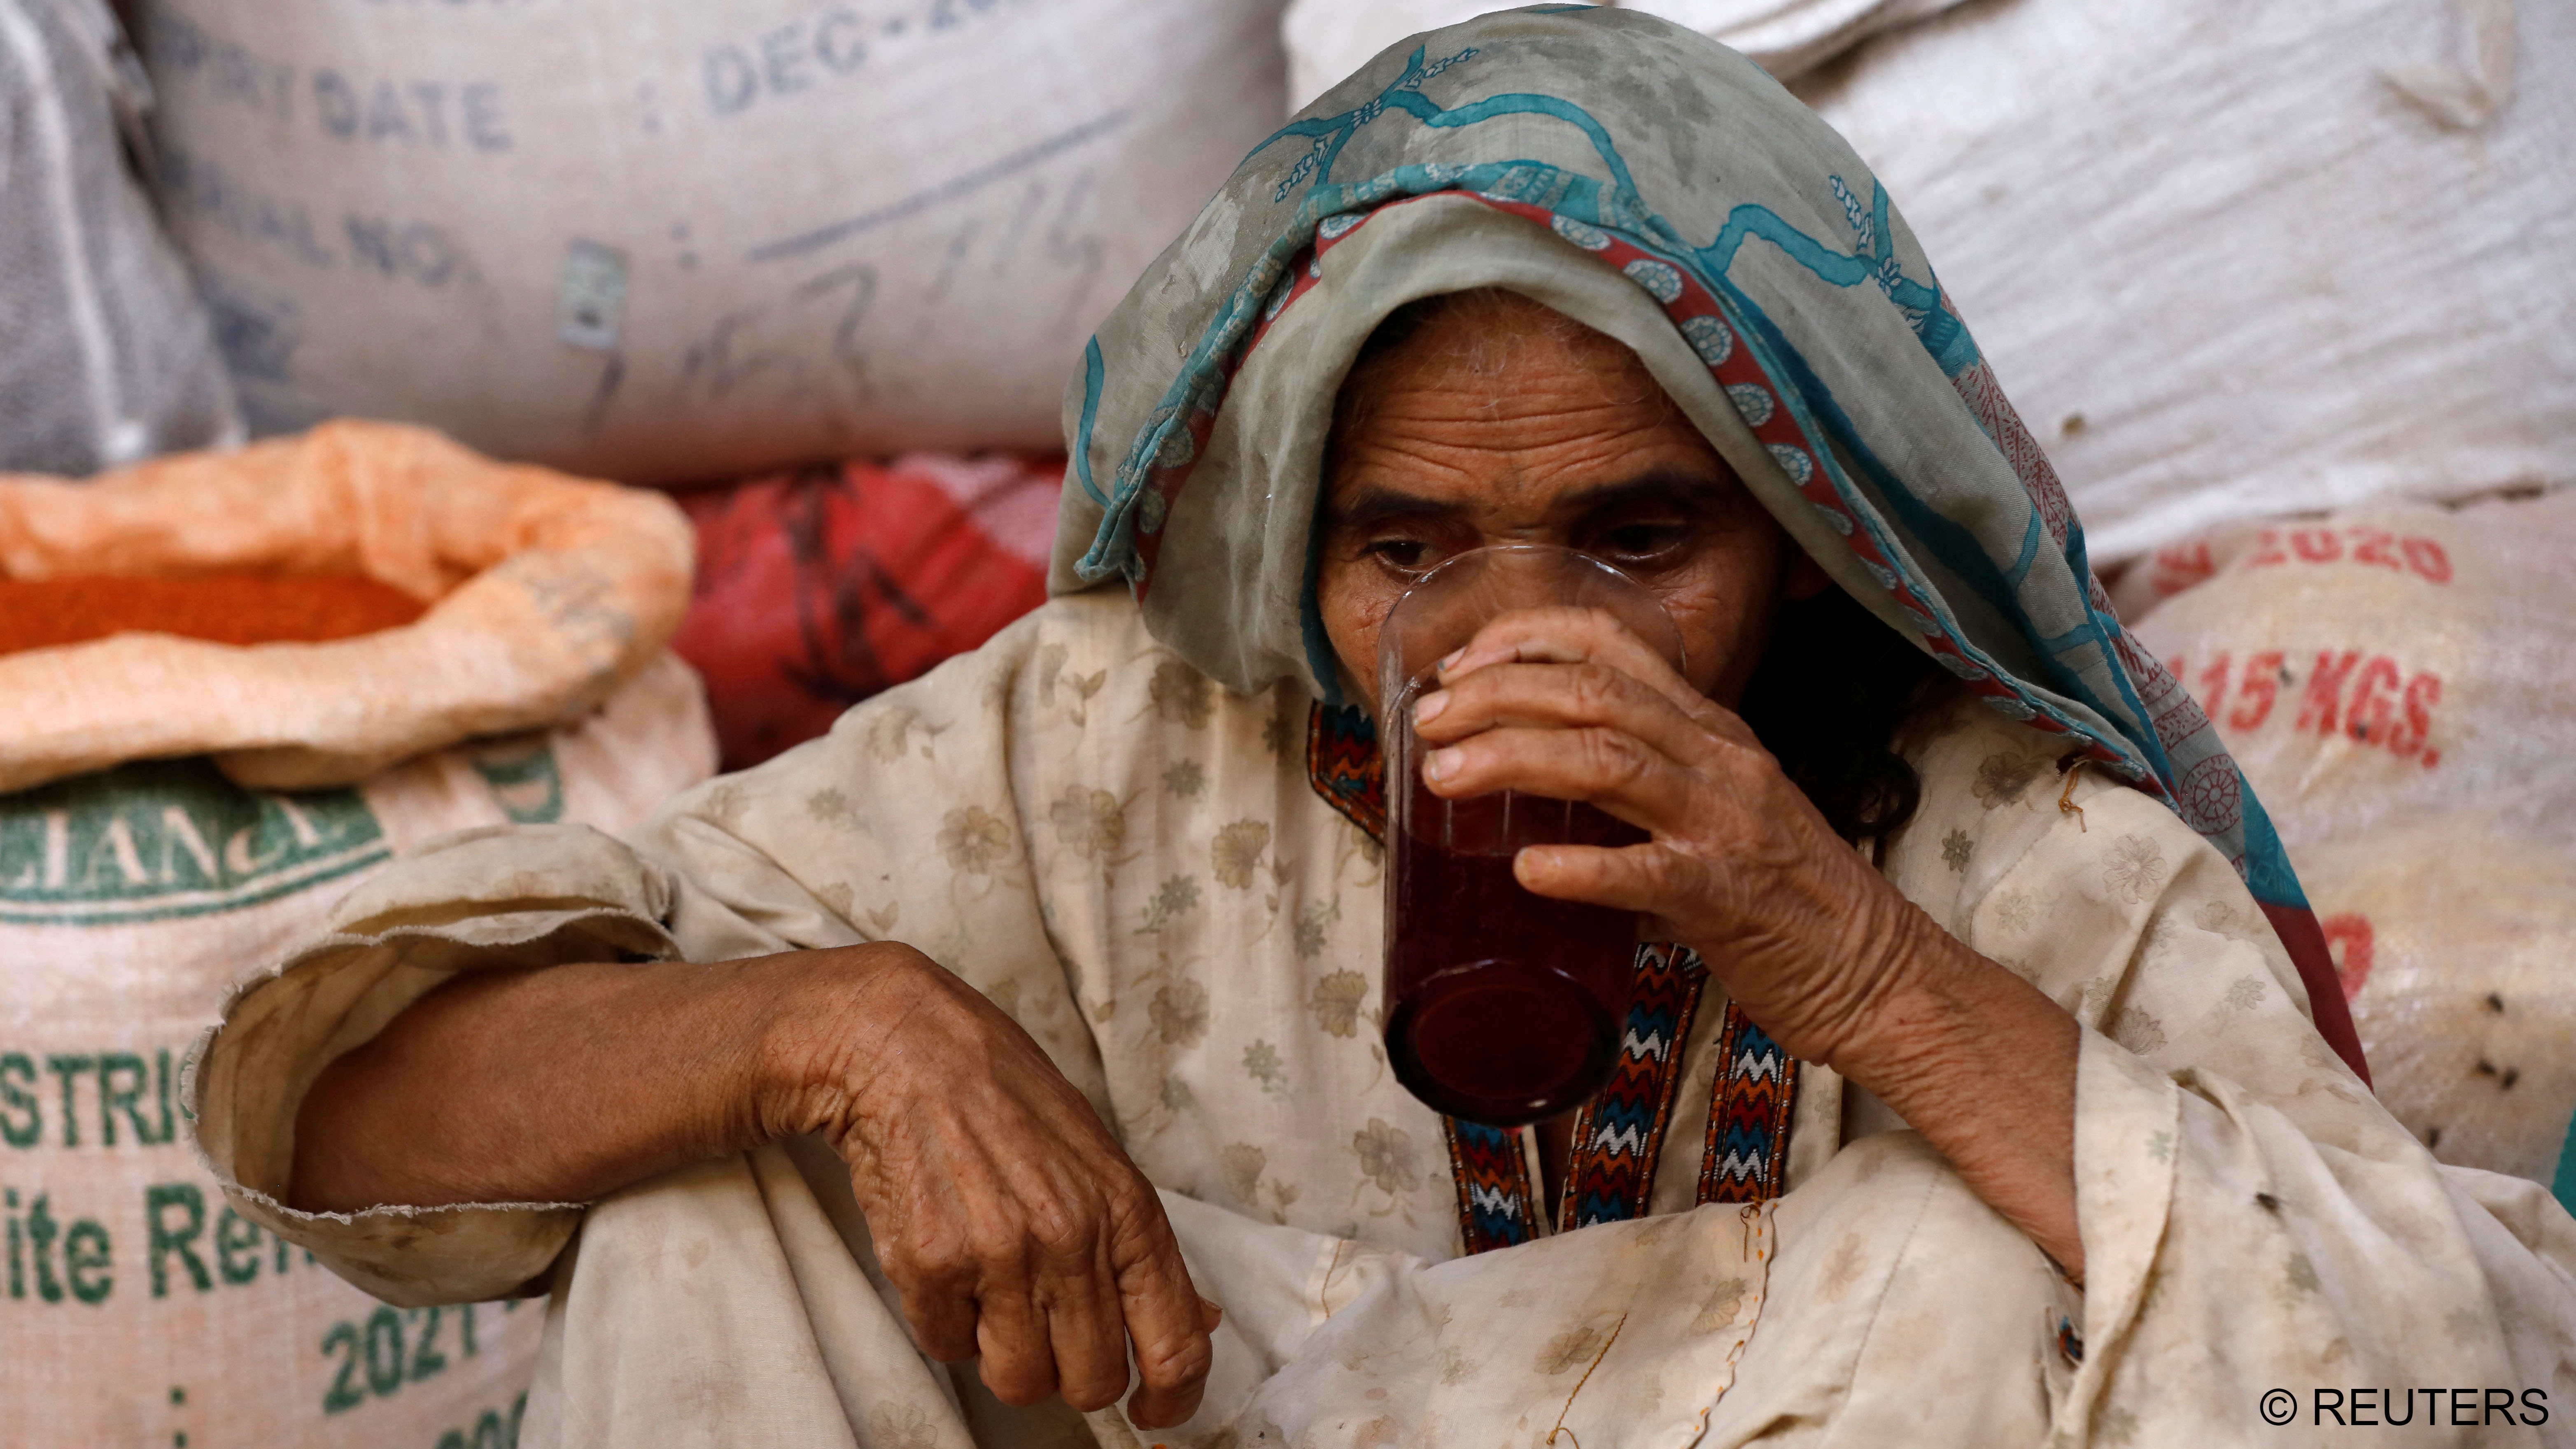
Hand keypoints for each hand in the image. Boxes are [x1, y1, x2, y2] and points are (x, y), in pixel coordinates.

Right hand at [768, 944, 1219, 1429]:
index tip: (1153, 1412)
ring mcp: (998, 1256)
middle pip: (1093, 1380)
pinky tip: (946, 1262)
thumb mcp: (1099, 1158)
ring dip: (1005, 1356)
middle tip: (1047, 1330)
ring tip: (991, 1294)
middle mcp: (1069, 1239)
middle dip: (1072, 1373)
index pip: (1176, 1341)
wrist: (906, 1049)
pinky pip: (947, 1348)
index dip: (1171, 1397)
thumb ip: (1143, 1247)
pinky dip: (946, 1322)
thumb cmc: (1007, 1099)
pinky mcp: (928, 1266)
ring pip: (1020, 1381)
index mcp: (1126, 1211)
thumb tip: (1196, 1322)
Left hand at [1410, 607, 2084, 1274]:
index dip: (1526, 638)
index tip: (1459, 662)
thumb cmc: (1776, 895)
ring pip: (1608, 761)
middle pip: (1593, 694)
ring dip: (1513, 759)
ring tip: (1441, 777)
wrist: (1873, 972)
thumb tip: (1532, 787)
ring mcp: (1726, 824)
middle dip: (1496, 695)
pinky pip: (1646, 872)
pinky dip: (1580, 869)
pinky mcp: (1727, 898)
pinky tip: (1525, 873)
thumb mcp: (1713, 809)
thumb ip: (1639, 788)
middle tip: (1427, 722)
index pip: (1613, 645)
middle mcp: (1719, 759)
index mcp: (1710, 730)